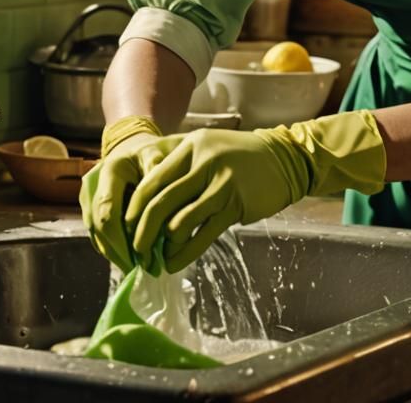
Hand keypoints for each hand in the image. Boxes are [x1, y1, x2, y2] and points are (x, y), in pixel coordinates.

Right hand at [80, 116, 179, 272]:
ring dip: (115, 253)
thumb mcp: (158, 155)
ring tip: (136, 269)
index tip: (139, 257)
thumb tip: (162, 205)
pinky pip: (99, 233)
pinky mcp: (91, 209)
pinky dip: (113, 247)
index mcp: (109, 172)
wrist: (133, 147)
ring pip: (96, 234)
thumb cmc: (150, 151)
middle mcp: (92, 187)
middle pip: (99, 227)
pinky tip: (130, 259)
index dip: (120, 239)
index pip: (108, 212)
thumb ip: (158, 175)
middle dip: (118, 251)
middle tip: (141, 270)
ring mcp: (88, 199)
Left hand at [126, 111, 386, 272]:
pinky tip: (175, 263)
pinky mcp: (236, 204)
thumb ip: (178, 163)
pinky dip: (185, 253)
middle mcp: (203, 163)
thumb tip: (145, 192)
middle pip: (160, 202)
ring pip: (180, 221)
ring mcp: (220, 184)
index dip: (135, 207)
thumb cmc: (239, 155)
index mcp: (190, 147)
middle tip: (136, 251)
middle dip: (143, 232)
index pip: (152, 180)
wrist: (284, 158)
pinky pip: (203, 234)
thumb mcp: (206, 146)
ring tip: (156, 260)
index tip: (126, 227)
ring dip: (163, 246)